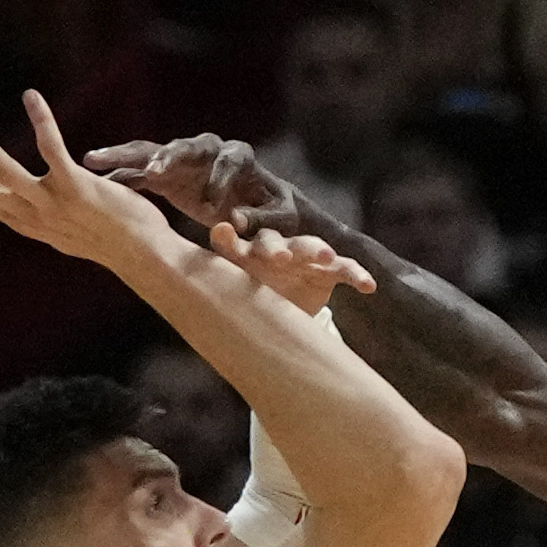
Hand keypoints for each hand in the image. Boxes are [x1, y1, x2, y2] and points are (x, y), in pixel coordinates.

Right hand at [0, 91, 186, 273]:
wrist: (143, 254)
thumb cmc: (103, 237)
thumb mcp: (55, 228)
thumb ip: (26, 211)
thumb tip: (1, 195)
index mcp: (22, 220)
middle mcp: (31, 215)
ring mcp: (53, 204)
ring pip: (4, 170)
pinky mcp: (78, 190)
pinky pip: (52, 150)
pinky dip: (40, 121)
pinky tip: (31, 97)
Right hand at [87, 135, 304, 232]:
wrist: (264, 210)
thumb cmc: (277, 214)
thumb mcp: (282, 219)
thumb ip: (264, 218)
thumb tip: (238, 220)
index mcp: (239, 156)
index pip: (229, 160)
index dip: (219, 179)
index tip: (210, 203)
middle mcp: (209, 150)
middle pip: (185, 147)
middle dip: (169, 157)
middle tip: (153, 169)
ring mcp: (183, 160)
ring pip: (152, 152)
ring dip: (125, 157)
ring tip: (94, 160)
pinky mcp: (166, 175)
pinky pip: (138, 170)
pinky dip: (118, 172)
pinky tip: (92, 175)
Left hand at [208, 220, 373, 316]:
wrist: (286, 316)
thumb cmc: (251, 301)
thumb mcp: (229, 296)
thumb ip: (209, 283)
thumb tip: (178, 268)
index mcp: (242, 255)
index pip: (231, 240)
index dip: (229, 235)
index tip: (225, 231)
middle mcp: (272, 250)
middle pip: (272, 240)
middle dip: (276, 246)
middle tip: (280, 257)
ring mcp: (301, 259)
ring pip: (309, 246)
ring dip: (316, 249)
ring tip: (325, 256)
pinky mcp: (327, 271)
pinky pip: (344, 269)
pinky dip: (357, 275)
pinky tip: (368, 286)